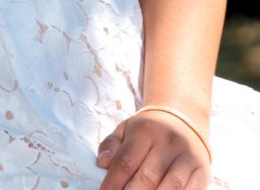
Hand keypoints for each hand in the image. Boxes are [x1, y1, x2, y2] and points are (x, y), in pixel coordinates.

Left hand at [96, 111, 210, 189]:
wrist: (184, 120)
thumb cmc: (149, 131)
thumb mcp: (127, 129)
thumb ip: (111, 145)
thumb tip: (102, 163)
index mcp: (145, 131)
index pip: (126, 161)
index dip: (113, 183)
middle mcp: (168, 142)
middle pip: (147, 178)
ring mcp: (187, 157)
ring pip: (171, 187)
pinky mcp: (202, 171)